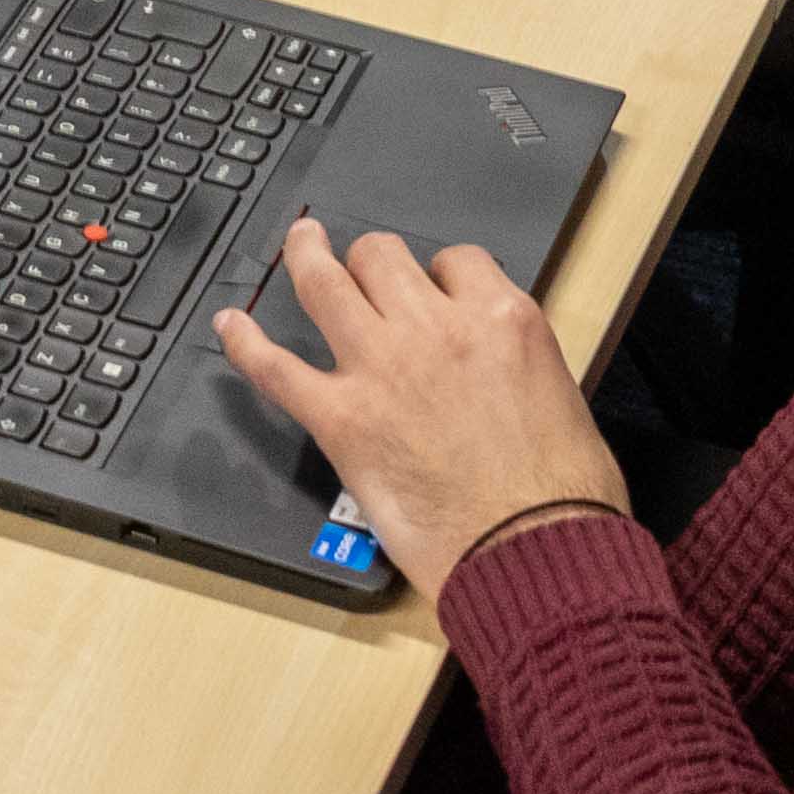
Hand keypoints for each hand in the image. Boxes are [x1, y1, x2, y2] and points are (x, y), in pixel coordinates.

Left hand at [210, 217, 626, 607]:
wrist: (536, 551)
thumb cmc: (563, 497)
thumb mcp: (563, 399)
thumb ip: (516, 366)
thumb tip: (497, 369)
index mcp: (501, 321)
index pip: (457, 262)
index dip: (441, 275)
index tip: (435, 291)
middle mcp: (436, 330)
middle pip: (382, 257)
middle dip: (372, 260)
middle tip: (365, 269)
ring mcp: (381, 370)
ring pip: (325, 284)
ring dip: (305, 257)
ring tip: (299, 243)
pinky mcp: (341, 420)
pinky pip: (276, 366)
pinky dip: (246, 343)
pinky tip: (231, 326)